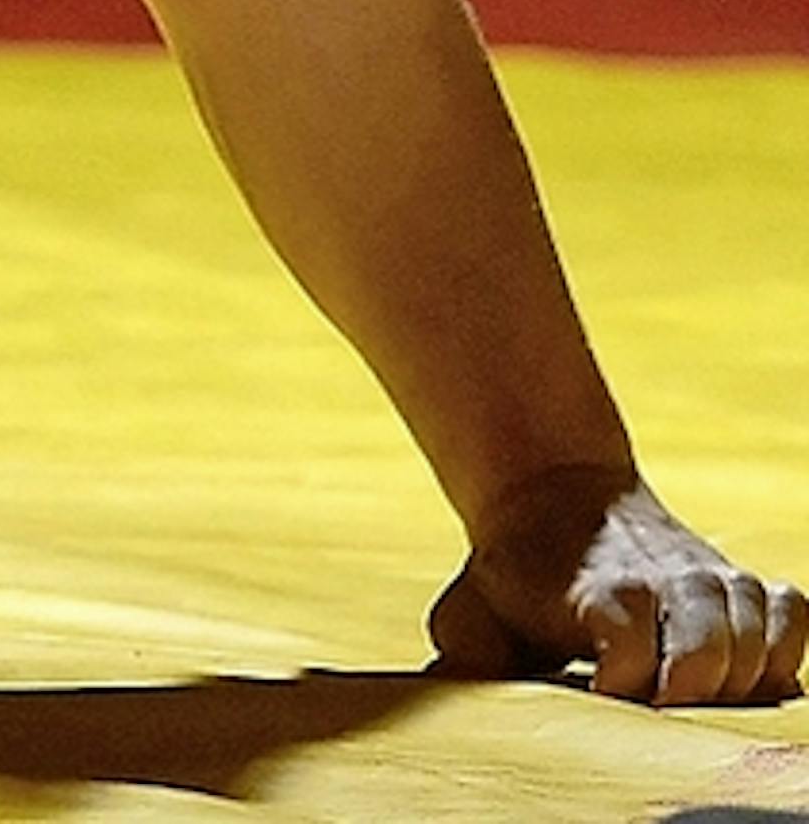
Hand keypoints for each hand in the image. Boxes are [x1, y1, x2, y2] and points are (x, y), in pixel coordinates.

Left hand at [428, 464, 807, 704]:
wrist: (553, 491)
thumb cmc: (515, 575)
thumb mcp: (475, 611)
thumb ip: (464, 661)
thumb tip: (431, 700)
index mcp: (597, 591)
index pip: (629, 649)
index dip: (622, 690)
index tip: (599, 704)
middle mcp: (664, 580)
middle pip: (708, 654)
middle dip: (689, 695)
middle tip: (658, 713)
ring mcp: (711, 578)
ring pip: (757, 639)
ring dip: (737, 680)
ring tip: (696, 700)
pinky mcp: (745, 583)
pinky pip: (794, 616)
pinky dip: (785, 649)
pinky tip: (750, 675)